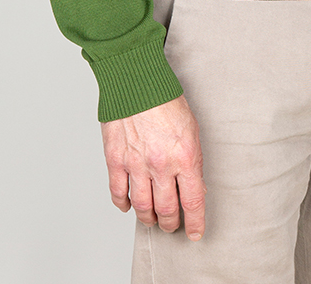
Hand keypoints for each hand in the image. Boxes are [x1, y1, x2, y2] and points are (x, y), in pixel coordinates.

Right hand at [100, 94, 206, 239]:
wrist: (136, 79)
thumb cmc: (165, 98)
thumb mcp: (191, 128)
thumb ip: (191, 158)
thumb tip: (193, 184)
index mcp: (185, 156)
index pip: (193, 201)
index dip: (195, 222)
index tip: (195, 232)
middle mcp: (161, 165)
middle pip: (166, 210)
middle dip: (170, 223)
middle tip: (172, 225)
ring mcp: (136, 164)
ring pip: (142, 207)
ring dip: (148, 218)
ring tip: (152, 219)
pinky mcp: (115, 159)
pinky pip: (118, 193)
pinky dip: (123, 204)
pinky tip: (128, 205)